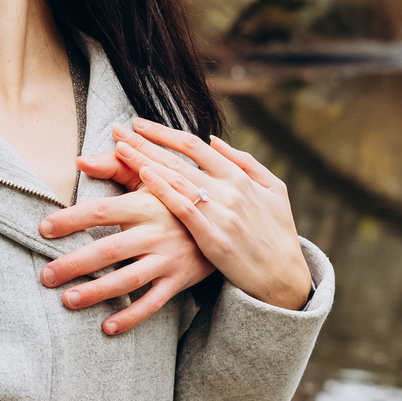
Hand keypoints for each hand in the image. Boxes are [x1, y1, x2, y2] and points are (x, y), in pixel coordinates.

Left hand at [37, 158, 217, 335]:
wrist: (225, 219)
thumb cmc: (175, 196)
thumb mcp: (151, 176)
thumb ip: (115, 165)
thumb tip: (80, 160)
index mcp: (145, 205)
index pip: (102, 211)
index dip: (72, 219)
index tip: (44, 228)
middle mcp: (155, 233)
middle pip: (109, 250)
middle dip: (75, 264)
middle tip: (46, 276)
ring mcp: (167, 260)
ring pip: (128, 280)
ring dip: (97, 292)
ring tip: (68, 300)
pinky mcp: (178, 281)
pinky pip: (153, 303)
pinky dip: (131, 317)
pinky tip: (107, 328)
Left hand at [111, 120, 310, 310]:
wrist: (284, 276)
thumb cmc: (278, 233)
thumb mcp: (274, 190)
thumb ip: (246, 163)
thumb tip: (214, 141)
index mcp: (240, 177)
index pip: (195, 145)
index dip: (164, 132)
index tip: (138, 124)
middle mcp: (229, 191)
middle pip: (179, 159)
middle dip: (145, 143)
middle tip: (118, 130)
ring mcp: (221, 214)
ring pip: (177, 180)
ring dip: (145, 162)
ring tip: (120, 149)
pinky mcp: (214, 239)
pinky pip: (185, 209)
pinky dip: (165, 191)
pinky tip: (145, 177)